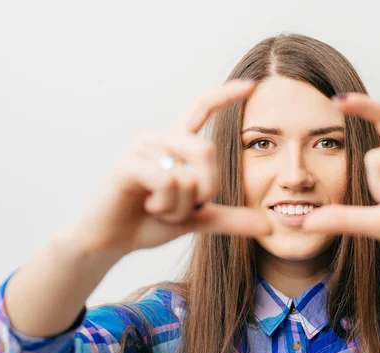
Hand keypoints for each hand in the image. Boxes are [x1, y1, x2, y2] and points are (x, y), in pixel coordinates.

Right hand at [67, 80, 271, 256]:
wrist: (112, 242)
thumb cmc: (149, 223)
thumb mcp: (197, 220)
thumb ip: (230, 219)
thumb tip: (267, 225)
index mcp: (176, 144)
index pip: (201, 108)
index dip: (226, 95)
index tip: (251, 84)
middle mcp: (160, 138)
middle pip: (208, 150)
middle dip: (207, 189)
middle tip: (187, 208)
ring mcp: (142, 148)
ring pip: (189, 172)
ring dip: (182, 205)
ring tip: (161, 209)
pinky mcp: (128, 164)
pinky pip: (168, 182)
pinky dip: (167, 206)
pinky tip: (148, 208)